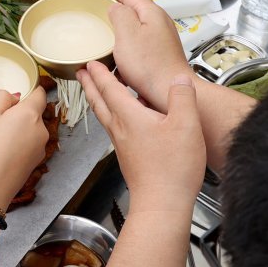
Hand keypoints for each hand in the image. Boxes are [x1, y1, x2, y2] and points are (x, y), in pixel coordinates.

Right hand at [0, 87, 49, 210]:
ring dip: (4, 133)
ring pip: (22, 133)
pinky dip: (7, 148)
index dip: (27, 91)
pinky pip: (20, 148)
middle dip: (9, 117)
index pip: (39, 94)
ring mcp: (38, 151)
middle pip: (28, 115)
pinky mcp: (32, 166)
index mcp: (31, 115)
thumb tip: (15, 97)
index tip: (11, 97)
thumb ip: (2, 97)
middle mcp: (41, 132)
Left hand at [79, 63, 204, 212]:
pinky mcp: (129, 157)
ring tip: (96, 92)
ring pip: (105, 116)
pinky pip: (115, 129)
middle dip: (90, 85)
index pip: (109, 88)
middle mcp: (121, 129)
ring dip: (98, 100)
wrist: (162, 204)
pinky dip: (112, 117)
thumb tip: (179, 78)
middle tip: (81, 73)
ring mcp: (123, 145)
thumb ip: (182, 97)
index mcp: (130, 117)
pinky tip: (125, 120)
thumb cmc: (172, 168)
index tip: (91, 62)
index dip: (100, 74)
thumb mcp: (186, 125)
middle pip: (99, 102)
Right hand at [97, 0, 191, 109]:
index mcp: (152, 13)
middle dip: (118, 4)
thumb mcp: (127, 34)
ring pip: (138, 23)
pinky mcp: (161, 52)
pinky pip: (141, 39)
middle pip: (136, 6)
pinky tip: (120, 50)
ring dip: (122, 23)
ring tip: (108, 27)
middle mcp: (160, 22)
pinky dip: (128, 40)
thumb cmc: (148, 64)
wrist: (169, 91)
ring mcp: (163, 37)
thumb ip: (119, 14)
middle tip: (101, 5)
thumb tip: (116, 7)